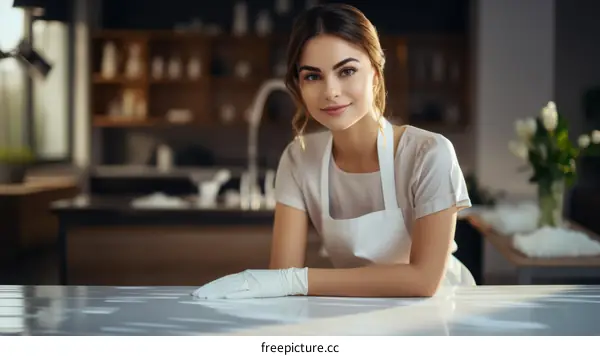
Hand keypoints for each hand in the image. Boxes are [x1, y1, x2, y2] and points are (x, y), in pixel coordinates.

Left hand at [191, 268, 308, 298]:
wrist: (290, 279)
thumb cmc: (274, 283)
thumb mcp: (257, 283)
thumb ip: (244, 286)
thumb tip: (230, 292)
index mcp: (245, 276)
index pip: (224, 281)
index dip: (212, 286)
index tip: (201, 291)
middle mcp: (246, 277)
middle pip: (223, 283)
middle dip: (209, 289)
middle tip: (196, 295)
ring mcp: (251, 283)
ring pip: (229, 286)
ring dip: (216, 291)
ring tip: (204, 296)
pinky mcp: (258, 289)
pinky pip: (243, 292)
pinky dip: (232, 293)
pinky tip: (223, 296)